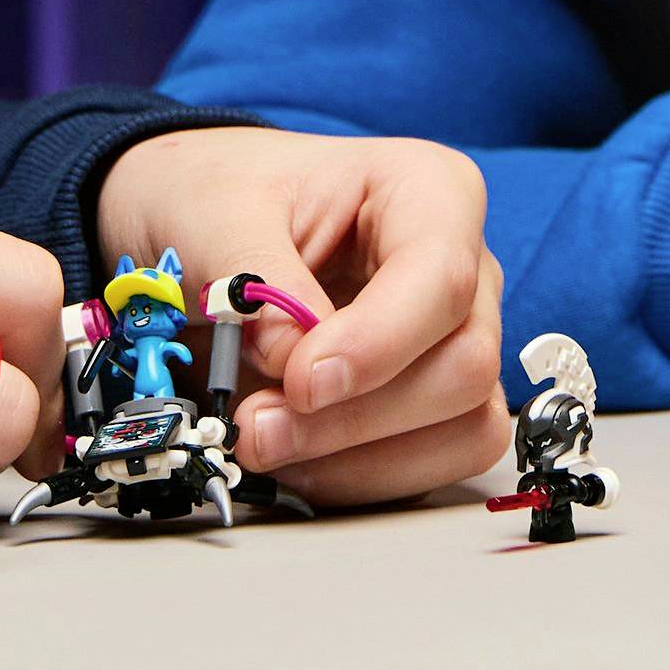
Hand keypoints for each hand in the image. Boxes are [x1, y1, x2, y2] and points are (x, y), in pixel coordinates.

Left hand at [92, 129, 507, 504]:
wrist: (205, 231)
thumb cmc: (226, 199)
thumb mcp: (214, 213)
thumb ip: (254, 280)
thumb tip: (290, 360)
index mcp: (428, 191)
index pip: (443, 278)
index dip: (378, 342)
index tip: (299, 380)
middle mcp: (462, 265)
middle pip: (465, 362)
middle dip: (358, 415)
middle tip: (257, 423)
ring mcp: (455, 338)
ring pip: (463, 424)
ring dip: (357, 457)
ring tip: (262, 438)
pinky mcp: (435, 405)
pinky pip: (435, 465)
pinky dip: (360, 478)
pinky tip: (296, 457)